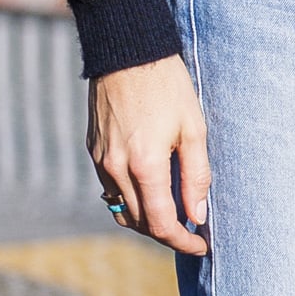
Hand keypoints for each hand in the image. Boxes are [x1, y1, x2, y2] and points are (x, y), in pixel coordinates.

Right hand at [88, 55, 210, 254]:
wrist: (127, 50)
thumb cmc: (168, 86)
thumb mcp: (194, 129)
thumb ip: (196, 176)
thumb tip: (197, 216)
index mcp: (145, 165)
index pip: (161, 224)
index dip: (183, 242)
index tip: (201, 245)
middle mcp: (116, 168)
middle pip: (140, 222)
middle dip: (166, 232)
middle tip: (192, 230)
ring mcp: (100, 160)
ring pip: (122, 209)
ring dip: (146, 219)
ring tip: (172, 213)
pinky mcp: (93, 149)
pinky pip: (110, 188)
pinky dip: (130, 198)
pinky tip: (150, 189)